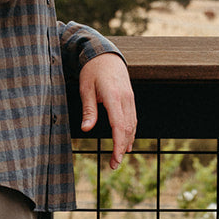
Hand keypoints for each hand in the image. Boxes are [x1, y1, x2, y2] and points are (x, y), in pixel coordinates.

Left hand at [78, 53, 136, 168]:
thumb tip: (86, 129)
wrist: (105, 54)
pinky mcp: (130, 97)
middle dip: (121, 148)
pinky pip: (133, 117)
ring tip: (119, 157)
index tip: (115, 159)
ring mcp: (130, 97)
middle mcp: (125, 98)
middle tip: (114, 165)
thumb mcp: (85, 89)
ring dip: (127, 141)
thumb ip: (88, 109)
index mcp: (114, 96)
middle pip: (128, 128)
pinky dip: (130, 131)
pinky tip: (126, 141)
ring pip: (133, 124)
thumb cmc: (92, 71)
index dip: (118, 144)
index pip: (119, 125)